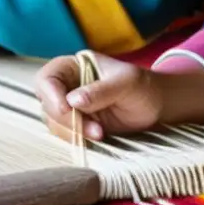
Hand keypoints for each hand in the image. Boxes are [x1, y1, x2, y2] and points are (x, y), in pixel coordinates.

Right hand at [35, 54, 165, 141]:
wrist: (156, 105)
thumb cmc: (143, 86)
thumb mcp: (127, 83)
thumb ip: (101, 91)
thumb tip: (73, 100)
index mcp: (75, 66)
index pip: (48, 78)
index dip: (51, 94)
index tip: (66, 109)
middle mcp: (68, 85)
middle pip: (47, 103)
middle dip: (66, 119)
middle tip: (92, 128)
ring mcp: (71, 106)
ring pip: (54, 122)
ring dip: (73, 131)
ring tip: (100, 133)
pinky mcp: (77, 124)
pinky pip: (66, 134)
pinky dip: (78, 138)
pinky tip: (99, 136)